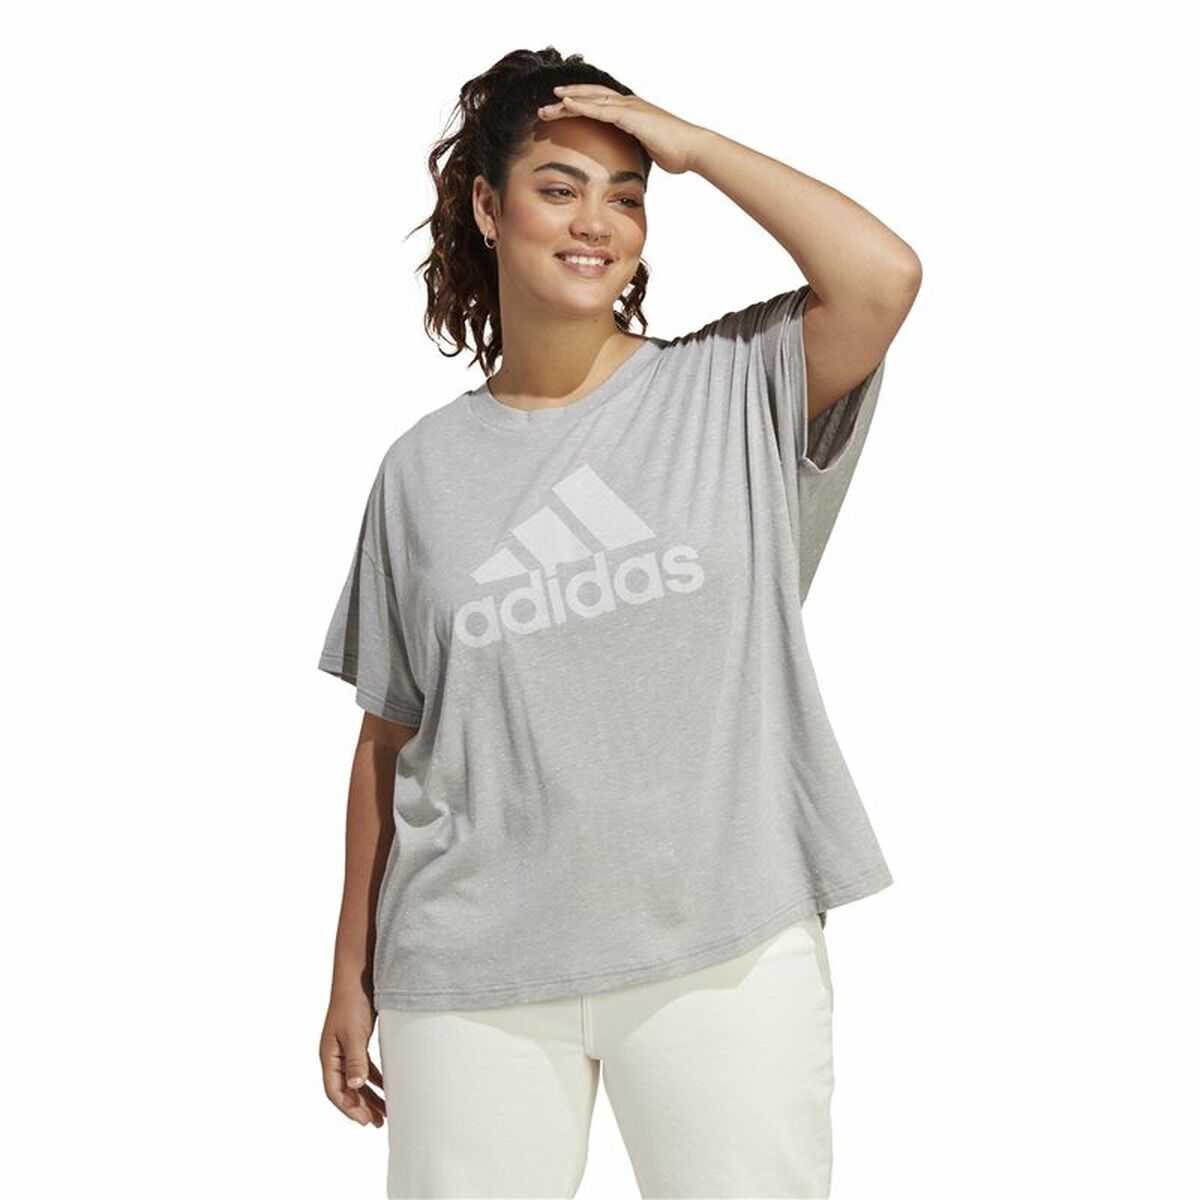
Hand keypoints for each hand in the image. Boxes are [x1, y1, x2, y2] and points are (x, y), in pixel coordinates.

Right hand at [320, 990, 385, 1127]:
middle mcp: (335, 1054)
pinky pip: (365, 1066)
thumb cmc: (352, 1002)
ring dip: (370, 1095)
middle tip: (378, 1122)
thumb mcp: (354, 1034)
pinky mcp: (357, 1039)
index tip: (365, 1121)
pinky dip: (375, 1078)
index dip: (349, 1108)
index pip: (335, 1091)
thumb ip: (355, 1061)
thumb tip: (355, 1087)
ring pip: (357, 1079)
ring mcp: (346, 1047)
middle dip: (361, 1107)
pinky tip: (387, 1086)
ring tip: (385, 1111)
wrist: (358, 975)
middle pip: (346, 1089)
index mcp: (328, 1056)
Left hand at [537, 85, 709, 175]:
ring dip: (567, 101)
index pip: (599, 103)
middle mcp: (628, 104)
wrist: (692, 149)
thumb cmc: (675, 152)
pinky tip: (566, 104)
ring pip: (591, 99)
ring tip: (547, 105)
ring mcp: (630, 107)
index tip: (560, 110)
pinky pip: (601, 108)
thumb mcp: (648, 150)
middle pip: (591, 97)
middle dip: (566, 100)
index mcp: (631, 112)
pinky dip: (582, 105)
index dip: (579, 105)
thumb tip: (627, 160)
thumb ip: (635, 148)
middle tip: (545, 108)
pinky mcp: (631, 115)